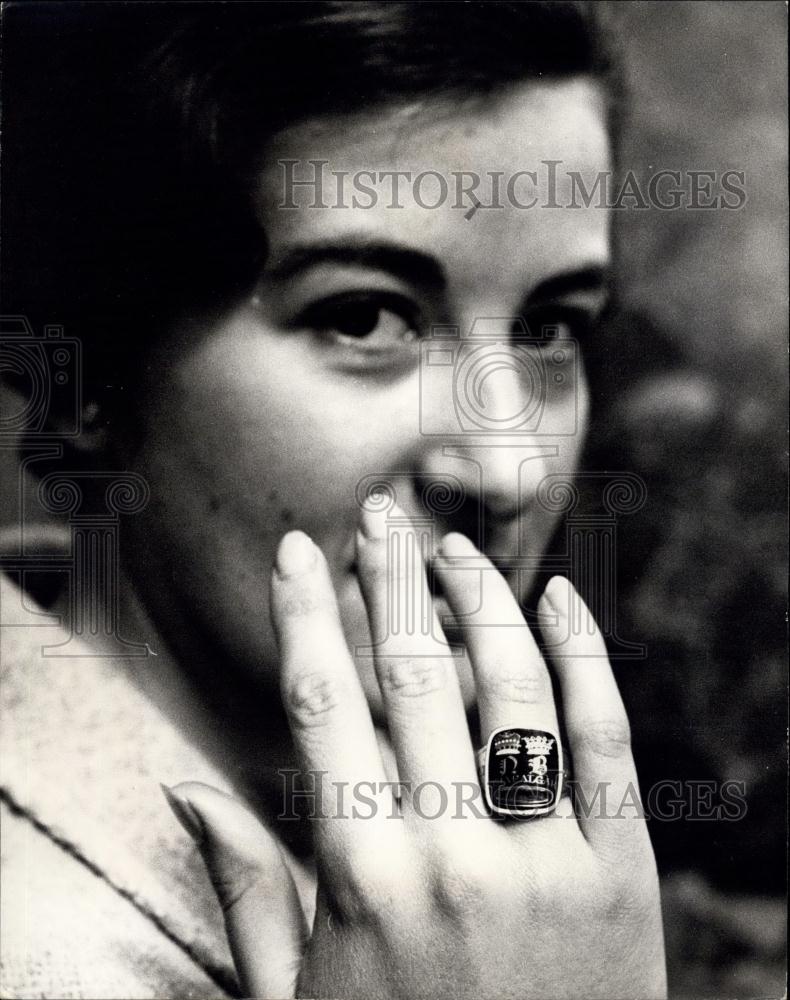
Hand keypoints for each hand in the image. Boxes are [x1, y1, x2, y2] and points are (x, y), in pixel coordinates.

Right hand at [166, 503, 666, 998]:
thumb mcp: (294, 997)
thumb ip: (245, 887)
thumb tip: (184, 788)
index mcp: (359, 879)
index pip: (323, 704)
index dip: (306, 612)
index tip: (297, 550)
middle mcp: (449, 854)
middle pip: (413, 675)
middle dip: (390, 580)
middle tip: (378, 517)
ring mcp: (543, 860)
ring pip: (511, 688)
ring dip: (480, 602)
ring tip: (455, 549)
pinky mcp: (621, 873)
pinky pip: (603, 738)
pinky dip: (583, 657)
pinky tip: (557, 599)